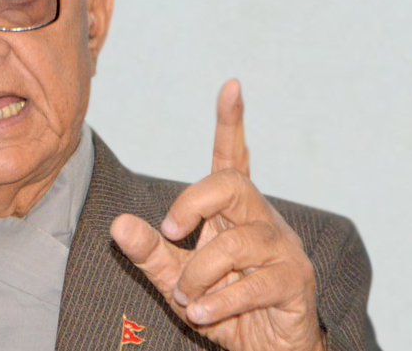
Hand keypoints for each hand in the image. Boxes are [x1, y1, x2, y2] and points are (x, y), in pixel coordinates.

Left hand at [110, 80, 323, 350]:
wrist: (264, 349)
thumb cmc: (219, 304)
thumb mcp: (174, 278)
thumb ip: (149, 252)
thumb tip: (117, 224)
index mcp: (233, 212)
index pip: (233, 159)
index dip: (230, 124)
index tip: (230, 86)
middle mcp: (261, 221)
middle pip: (233, 184)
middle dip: (193, 204)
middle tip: (171, 232)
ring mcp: (282, 250)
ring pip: (238, 243)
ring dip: (200, 273)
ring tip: (188, 297)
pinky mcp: (294, 283)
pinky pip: (257, 284)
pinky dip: (221, 302)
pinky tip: (202, 314)